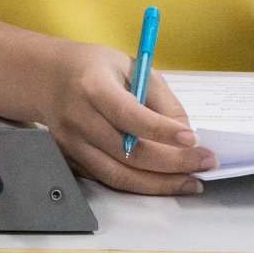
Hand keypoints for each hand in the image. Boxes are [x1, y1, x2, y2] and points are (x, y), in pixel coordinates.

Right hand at [33, 42, 216, 194]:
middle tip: (206, 163)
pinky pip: (108, 180)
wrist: (47, 77)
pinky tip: (165, 181)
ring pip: (119, 176)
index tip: (194, 140)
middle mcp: (76, 117)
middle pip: (128, 153)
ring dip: (160, 184)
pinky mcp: (69, 159)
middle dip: (174, 164)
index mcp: (91, 86)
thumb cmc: (95, 69)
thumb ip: (160, 100)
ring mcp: (69, 143)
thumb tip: (186, 137)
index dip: (162, 130)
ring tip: (191, 181)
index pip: (129, 115)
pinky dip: (141, 185)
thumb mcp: (131, 67)